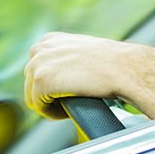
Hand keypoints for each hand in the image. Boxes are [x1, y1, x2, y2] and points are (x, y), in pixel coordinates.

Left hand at [24, 31, 138, 119]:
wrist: (123, 68)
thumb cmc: (110, 63)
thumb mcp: (82, 50)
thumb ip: (64, 56)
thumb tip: (59, 74)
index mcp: (48, 40)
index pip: (36, 70)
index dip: (51, 85)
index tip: (67, 90)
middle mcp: (39, 48)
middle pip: (31, 84)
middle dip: (48, 95)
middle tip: (69, 100)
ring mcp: (38, 63)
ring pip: (33, 97)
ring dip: (50, 105)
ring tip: (69, 104)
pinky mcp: (40, 80)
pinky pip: (39, 107)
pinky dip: (52, 113)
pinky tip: (68, 109)